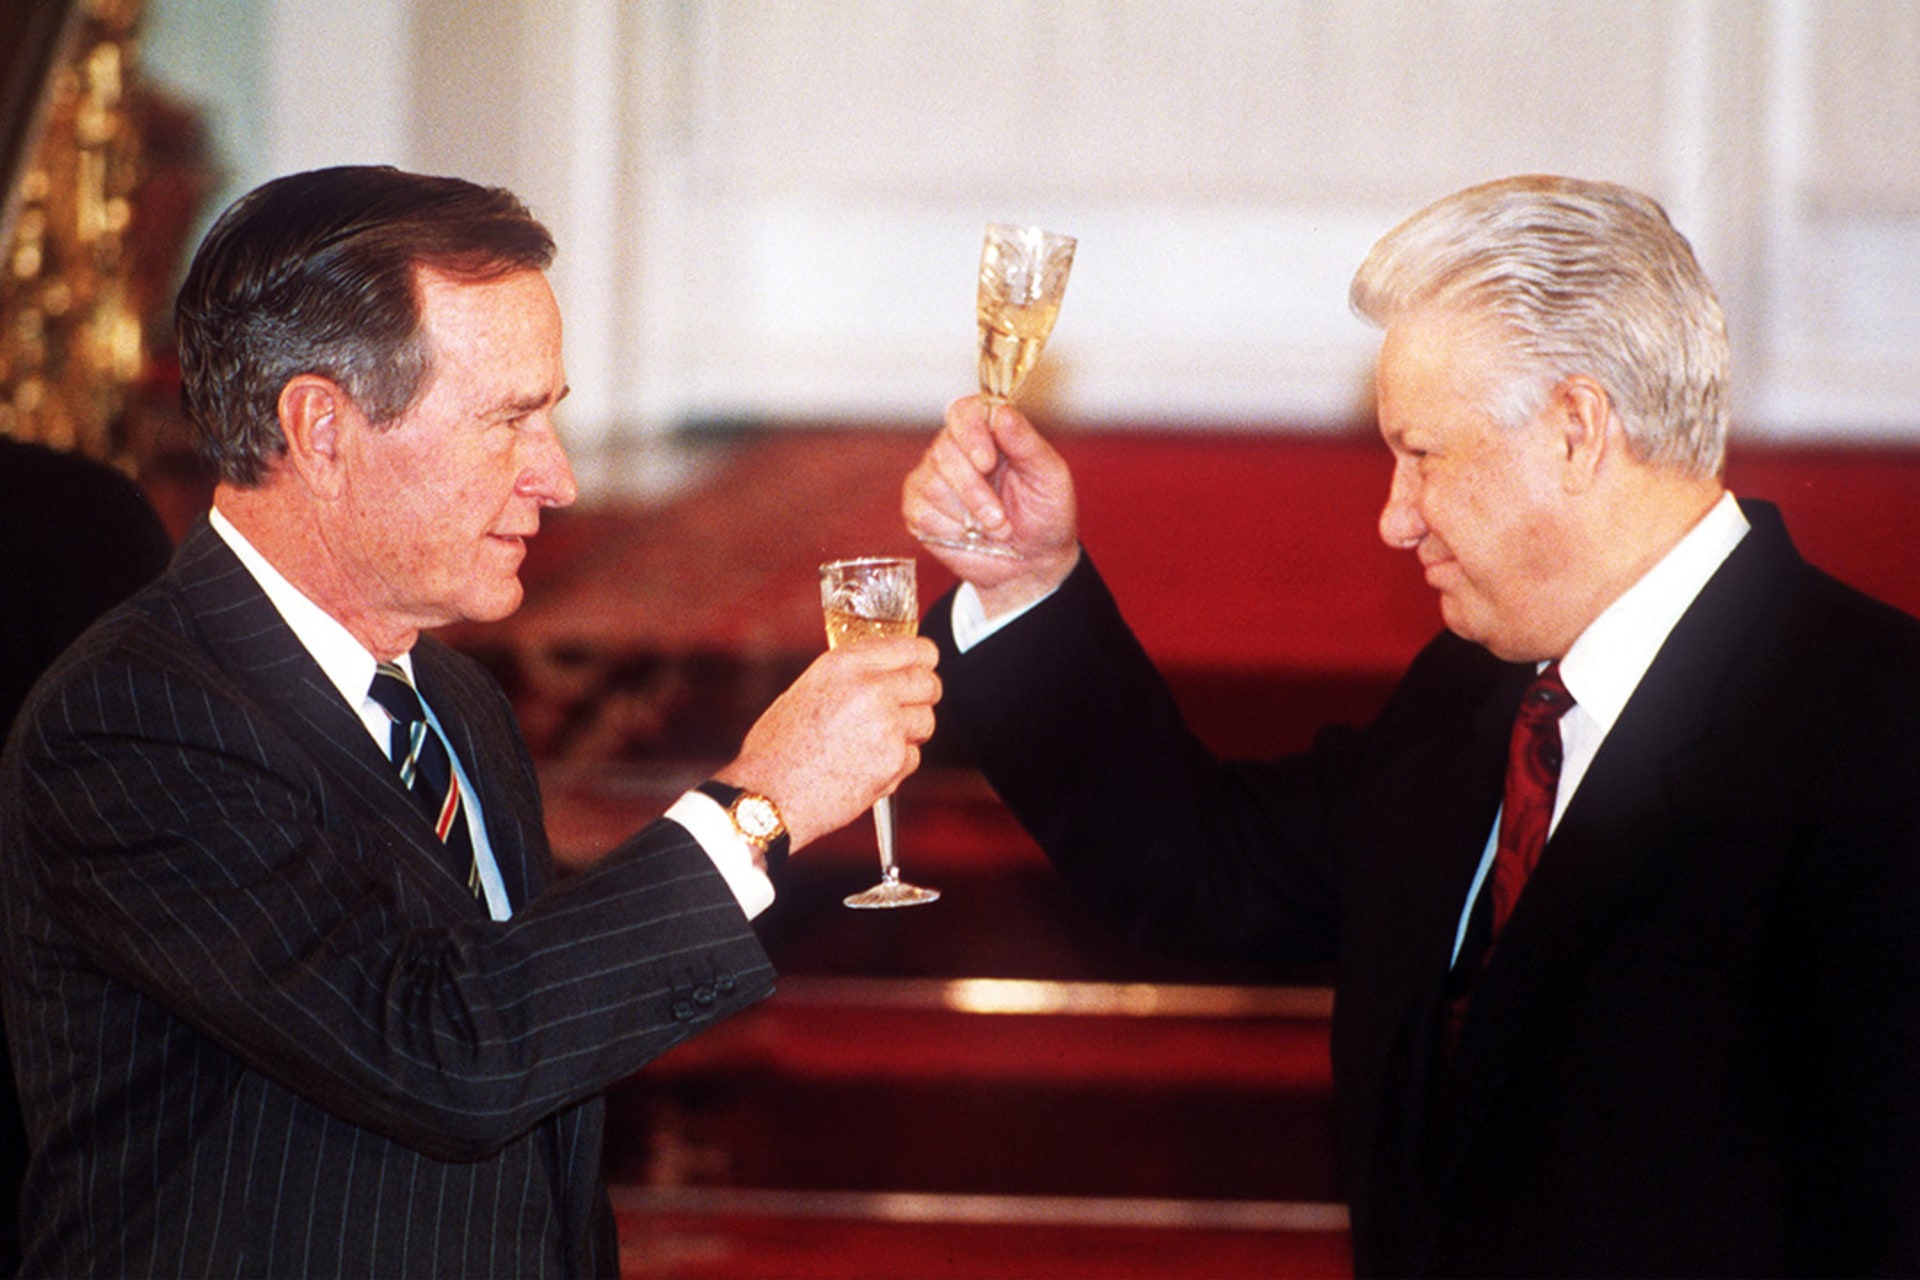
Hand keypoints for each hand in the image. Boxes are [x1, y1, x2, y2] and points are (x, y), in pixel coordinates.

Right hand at [717, 637, 940, 850]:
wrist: (768, 797)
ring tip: (872, 745)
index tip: (922, 668)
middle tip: (906, 710)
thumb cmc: (777, 750)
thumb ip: (849, 677)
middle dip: (922, 698)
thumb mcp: (805, 690)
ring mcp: (886, 725)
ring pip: (925, 721)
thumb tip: (883, 674)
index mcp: (845, 664)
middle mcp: (870, 688)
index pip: (912, 648)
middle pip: (929, 683)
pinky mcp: (893, 760)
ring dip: (909, 734)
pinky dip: (896, 765)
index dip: (922, 660)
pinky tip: (864, 768)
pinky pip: (913, 757)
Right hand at [902, 395, 1079, 615]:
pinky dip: (951, 530)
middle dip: (974, 491)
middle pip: (945, 452)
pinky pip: (922, 513)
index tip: (987, 462)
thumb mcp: (1049, 476)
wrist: (1033, 562)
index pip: (964, 412)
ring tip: (995, 529)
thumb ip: (1026, 442)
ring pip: (933, 484)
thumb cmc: (1044, 514)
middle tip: (1001, 519)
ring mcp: (932, 477)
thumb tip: (1001, 412)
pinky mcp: (918, 508)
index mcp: (988, 432)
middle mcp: (955, 448)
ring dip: (968, 515)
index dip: (972, 434)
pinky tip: (970, 535)